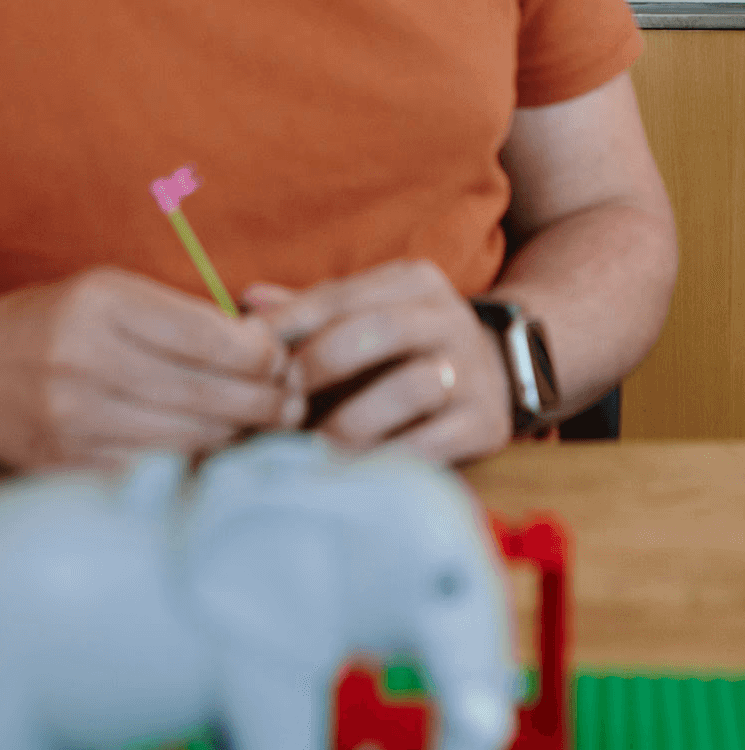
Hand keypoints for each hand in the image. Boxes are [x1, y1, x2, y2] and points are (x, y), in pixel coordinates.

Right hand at [0, 267, 301, 469]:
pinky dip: (196, 467)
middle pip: (211, 395)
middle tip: (291, 401)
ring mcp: (76, 420)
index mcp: (103, 303)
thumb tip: (266, 349)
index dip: (263, 353)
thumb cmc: (53, 322)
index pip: (212, 337)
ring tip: (262, 426)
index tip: (279, 358)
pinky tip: (214, 453)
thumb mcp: (109, 291)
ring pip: (193, 441)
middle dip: (267, 401)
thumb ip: (181, 316)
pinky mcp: (70, 467)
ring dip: (241, 438)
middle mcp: (88, 360)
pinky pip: (158, 474)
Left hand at [242, 260, 512, 463]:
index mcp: (411, 282)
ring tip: (313, 443)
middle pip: (377, 330)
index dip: (290, 324)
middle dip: (321, 364)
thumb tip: (248, 301)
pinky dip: (384, 457)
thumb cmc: (404, 346)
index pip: (340, 295)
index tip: (251, 355)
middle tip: (282, 399)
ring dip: (351, 420)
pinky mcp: (485, 424)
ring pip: (409, 387)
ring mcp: (473, 370)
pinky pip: (430, 442)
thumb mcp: (366, 315)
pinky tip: (351, 468)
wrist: (500, 375)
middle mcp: (447, 317)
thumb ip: (310, 310)